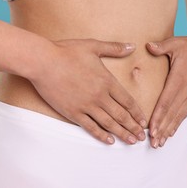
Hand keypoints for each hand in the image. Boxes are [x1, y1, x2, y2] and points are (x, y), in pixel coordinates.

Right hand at [28, 38, 147, 144]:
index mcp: (107, 81)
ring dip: (121, 133)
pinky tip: (109, 141)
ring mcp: (86, 106)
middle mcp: (99, 96)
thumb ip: (115, 48)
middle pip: (121, 115)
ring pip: (108, 123)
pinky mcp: (72, 112)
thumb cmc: (67, 52)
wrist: (43, 61)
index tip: (143, 120)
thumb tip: (132, 46)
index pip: (127, 100)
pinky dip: (100, 135)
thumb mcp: (94, 46)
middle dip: (133, 127)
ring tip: (131, 141)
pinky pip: (90, 127)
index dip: (137, 112)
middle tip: (141, 137)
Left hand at [146, 33, 186, 147]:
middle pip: (171, 113)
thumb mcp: (174, 43)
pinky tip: (170, 133)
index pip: (166, 101)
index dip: (158, 117)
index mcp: (179, 79)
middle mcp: (186, 90)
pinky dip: (177, 124)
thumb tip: (148, 46)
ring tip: (160, 143)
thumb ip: (160, 47)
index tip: (151, 129)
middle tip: (153, 143)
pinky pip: (184, 113)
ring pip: (178, 116)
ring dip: (169, 130)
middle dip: (162, 129)